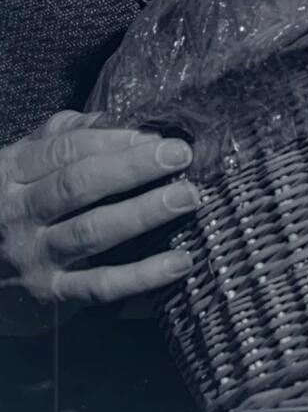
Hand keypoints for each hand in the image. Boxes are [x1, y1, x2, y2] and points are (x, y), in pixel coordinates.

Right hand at [0, 110, 198, 334]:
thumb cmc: (17, 202)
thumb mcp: (26, 162)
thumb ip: (67, 134)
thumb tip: (121, 116)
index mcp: (13, 172)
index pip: (65, 149)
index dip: (114, 139)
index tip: (158, 134)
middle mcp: (20, 214)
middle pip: (78, 185)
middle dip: (134, 167)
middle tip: (180, 155)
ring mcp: (34, 256)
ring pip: (92, 231)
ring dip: (144, 213)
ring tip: (187, 197)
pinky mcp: (50, 295)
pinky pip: (101, 285)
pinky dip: (143, 276)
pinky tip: (181, 261)